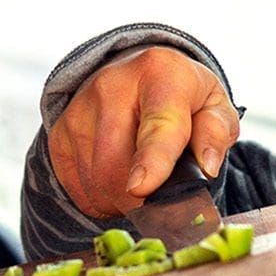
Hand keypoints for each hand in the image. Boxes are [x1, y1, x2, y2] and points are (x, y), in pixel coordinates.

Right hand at [47, 47, 241, 218]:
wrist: (134, 75)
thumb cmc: (181, 97)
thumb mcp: (212, 104)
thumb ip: (216, 132)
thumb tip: (207, 166)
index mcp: (160, 73)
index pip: (157, 125)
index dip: (151, 161)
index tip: (143, 187)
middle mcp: (112, 86)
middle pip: (115, 166)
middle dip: (140, 200)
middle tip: (161, 199)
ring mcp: (78, 109)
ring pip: (95, 182)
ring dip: (120, 201)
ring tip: (140, 181)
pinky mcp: (58, 133)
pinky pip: (77, 188)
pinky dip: (100, 199)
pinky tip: (117, 179)